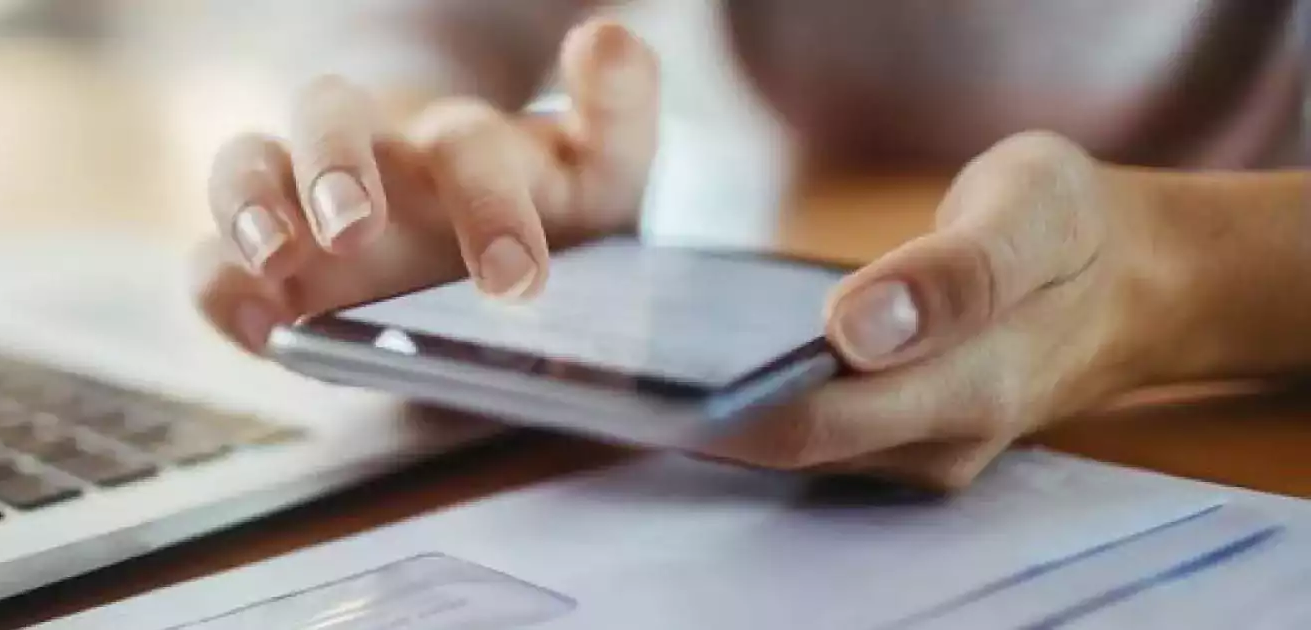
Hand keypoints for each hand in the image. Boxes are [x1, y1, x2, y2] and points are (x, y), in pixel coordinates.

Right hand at [194, 20, 659, 351]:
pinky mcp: (258, 266)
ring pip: (247, 164)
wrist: (473, 244)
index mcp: (457, 138)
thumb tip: (607, 34)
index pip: (462, 144)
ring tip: (275, 256)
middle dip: (336, 169)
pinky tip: (258, 325)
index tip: (516, 282)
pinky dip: (221, 287)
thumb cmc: (535, 203)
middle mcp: (369, 155)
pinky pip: (209, 261)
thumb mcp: (598, 170)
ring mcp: (301, 205)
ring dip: (250, 203)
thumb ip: (617, 109)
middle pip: (329, 121)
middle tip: (356, 228)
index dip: (485, 205)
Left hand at [696, 131, 1172, 489]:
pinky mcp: (912, 444)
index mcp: (967, 389)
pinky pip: (822, 436)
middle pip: (789, 448)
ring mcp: (927, 453)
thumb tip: (853, 330)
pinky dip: (772, 403)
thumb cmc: (1075, 229)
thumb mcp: (1031, 211)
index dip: (722, 409)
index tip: (652, 371)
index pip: (810, 428)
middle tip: (631, 359)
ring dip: (735, 410)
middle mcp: (942, 444)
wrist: (1139, 278)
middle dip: (710, 411)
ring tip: (666, 353)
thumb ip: (950, 275)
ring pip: (800, 448)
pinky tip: (727, 359)